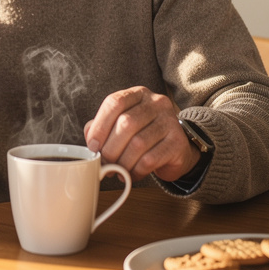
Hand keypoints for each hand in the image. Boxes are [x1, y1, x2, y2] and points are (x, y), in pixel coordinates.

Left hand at [83, 86, 200, 182]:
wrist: (175, 150)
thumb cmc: (143, 136)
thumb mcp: (122, 126)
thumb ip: (102, 127)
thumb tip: (90, 141)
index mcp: (138, 94)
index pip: (115, 102)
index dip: (100, 126)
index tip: (93, 146)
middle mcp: (156, 103)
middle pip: (126, 123)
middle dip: (110, 148)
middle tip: (105, 163)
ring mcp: (169, 121)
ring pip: (138, 143)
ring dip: (122, 162)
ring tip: (117, 171)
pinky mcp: (178, 142)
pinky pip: (150, 159)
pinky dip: (135, 171)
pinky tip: (131, 175)